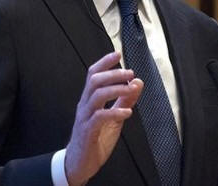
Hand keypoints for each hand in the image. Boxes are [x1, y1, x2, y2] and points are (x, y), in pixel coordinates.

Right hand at [64, 51, 143, 185]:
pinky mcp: (87, 131)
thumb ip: (125, 100)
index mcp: (89, 100)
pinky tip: (127, 112)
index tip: (118, 54)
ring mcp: (85, 117)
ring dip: (116, 89)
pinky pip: (99, 117)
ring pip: (97, 95)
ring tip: (131, 89)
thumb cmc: (95, 139)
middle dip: (113, 73)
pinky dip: (114, 112)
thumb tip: (137, 83)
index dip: (105, 62)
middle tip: (130, 72)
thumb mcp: (114, 117)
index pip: (93, 74)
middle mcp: (85, 105)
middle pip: (95, 81)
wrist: (80, 163)